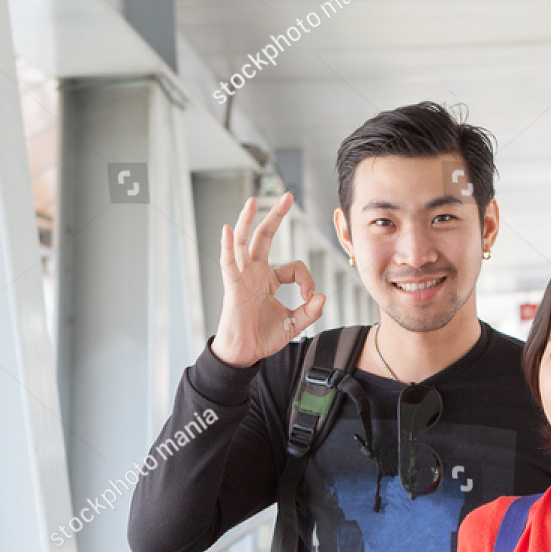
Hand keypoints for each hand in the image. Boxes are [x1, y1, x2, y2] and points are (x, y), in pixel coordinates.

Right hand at [214, 193, 326, 366]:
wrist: (244, 354)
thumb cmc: (262, 338)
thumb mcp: (293, 325)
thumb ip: (309, 312)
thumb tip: (322, 297)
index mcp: (269, 280)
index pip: (294, 268)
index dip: (307, 280)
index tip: (311, 299)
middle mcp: (255, 273)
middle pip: (264, 237)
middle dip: (276, 216)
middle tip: (287, 196)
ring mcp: (242, 277)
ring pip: (244, 243)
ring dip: (247, 221)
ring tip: (253, 202)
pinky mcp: (232, 287)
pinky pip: (229, 263)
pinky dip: (228, 247)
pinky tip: (227, 230)